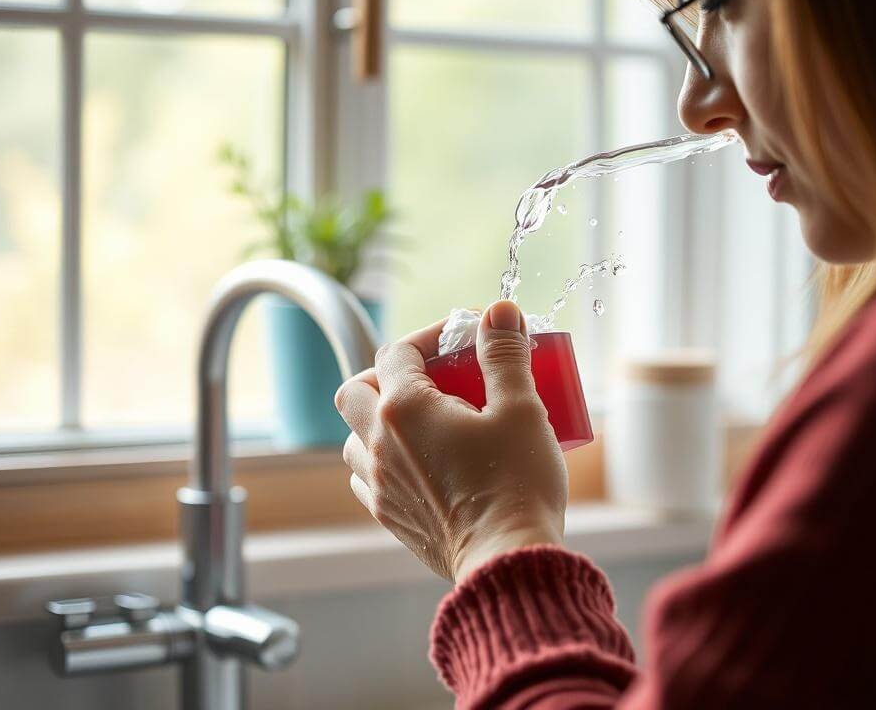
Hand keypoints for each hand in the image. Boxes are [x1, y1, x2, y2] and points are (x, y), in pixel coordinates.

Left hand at [334, 300, 567, 582]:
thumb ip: (504, 355)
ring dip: (379, 419)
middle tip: (432, 376)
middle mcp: (379, 444)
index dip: (429, 335)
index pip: (397, 351)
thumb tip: (498, 311)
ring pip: (355, 437)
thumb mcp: (520, 409)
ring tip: (425, 419)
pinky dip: (383, 460)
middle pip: (357, 390)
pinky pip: (367, 477)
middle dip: (387, 374)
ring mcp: (379, 484)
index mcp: (405, 409)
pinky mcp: (389, 518)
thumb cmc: (516, 485)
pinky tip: (421, 462)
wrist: (507, 563)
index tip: (464, 337)